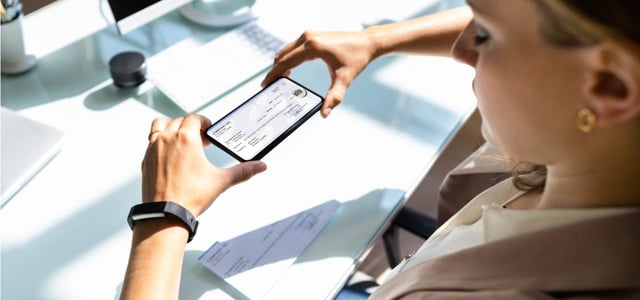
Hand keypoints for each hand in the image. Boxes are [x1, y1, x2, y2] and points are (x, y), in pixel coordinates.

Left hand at [142, 114, 266, 216]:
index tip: (209, 130)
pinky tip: (171, 155)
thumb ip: (242, 171)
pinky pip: (152, 141)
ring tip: (182, 140)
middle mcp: (167, 139)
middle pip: (179, 121)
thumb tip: (259, 166)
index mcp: (186, 139)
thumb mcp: (220, 181)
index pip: (194, 118)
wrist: (166, 214)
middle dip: (192, 126)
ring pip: (161, 126)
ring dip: (172, 128)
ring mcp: (153, 148)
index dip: (204, 122)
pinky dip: (161, 141)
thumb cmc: (189, 197)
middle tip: (201, 139)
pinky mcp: (145, 159)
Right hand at [262, 30, 377, 117]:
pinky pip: (293, 48)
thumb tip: (324, 113)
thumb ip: (334, 97)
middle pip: (282, 55)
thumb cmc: (357, 58)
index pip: (285, 62)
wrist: (367, 42)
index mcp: (312, 47)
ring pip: (286, 50)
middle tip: (268, 87)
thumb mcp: (345, 79)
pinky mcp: (312, 35)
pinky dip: (287, 58)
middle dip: (273, 71)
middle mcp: (308, 37)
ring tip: (278, 81)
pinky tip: (290, 70)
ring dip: (280, 64)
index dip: (273, 74)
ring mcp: (309, 34)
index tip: (265, 85)